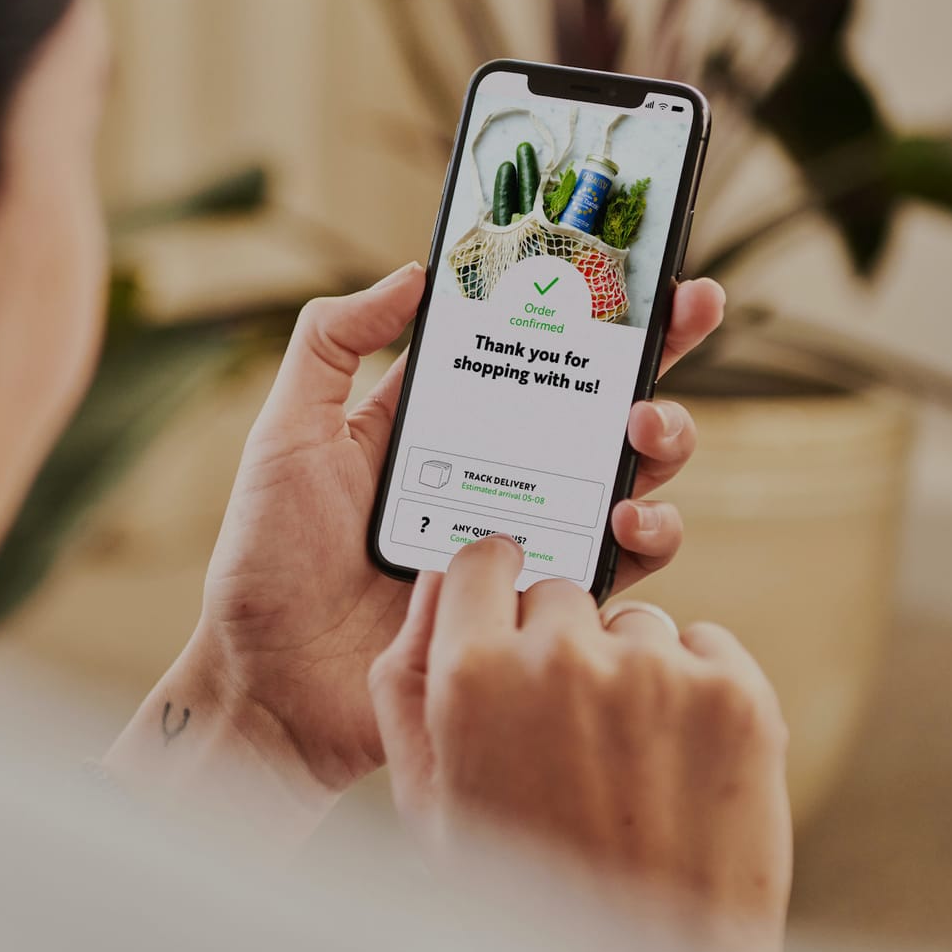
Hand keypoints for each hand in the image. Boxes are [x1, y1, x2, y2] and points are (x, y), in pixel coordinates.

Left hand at [102, 265, 724, 833]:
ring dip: (659, 445)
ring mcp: (525, 540)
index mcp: (443, 424)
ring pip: (626, 478)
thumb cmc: (268, 560)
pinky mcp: (540, 606)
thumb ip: (331, 344)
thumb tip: (415, 273)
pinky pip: (615, 569)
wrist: (273, 684)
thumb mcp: (288, 433)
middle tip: (683, 324)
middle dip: (655, 358)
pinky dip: (643, 540)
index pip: (528, 349)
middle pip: (599, 405)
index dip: (590, 308)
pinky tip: (627, 522)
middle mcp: (497, 474)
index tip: (645, 267)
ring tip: (645, 432)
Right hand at [369, 535, 790, 951]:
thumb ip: (406, 685)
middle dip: (562, 643)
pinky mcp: (736, 693)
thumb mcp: (431, 802)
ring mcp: (657, 672)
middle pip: (560, 593)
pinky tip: (680, 763)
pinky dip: (698, 688)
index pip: (483, 560)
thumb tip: (431, 587)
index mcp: (472, 678)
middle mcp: (563, 659)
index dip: (497, 587)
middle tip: (569, 730)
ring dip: (632, 670)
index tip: (511, 612)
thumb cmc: (529, 895)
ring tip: (629, 766)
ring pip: (637, 623)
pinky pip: (707, 646)